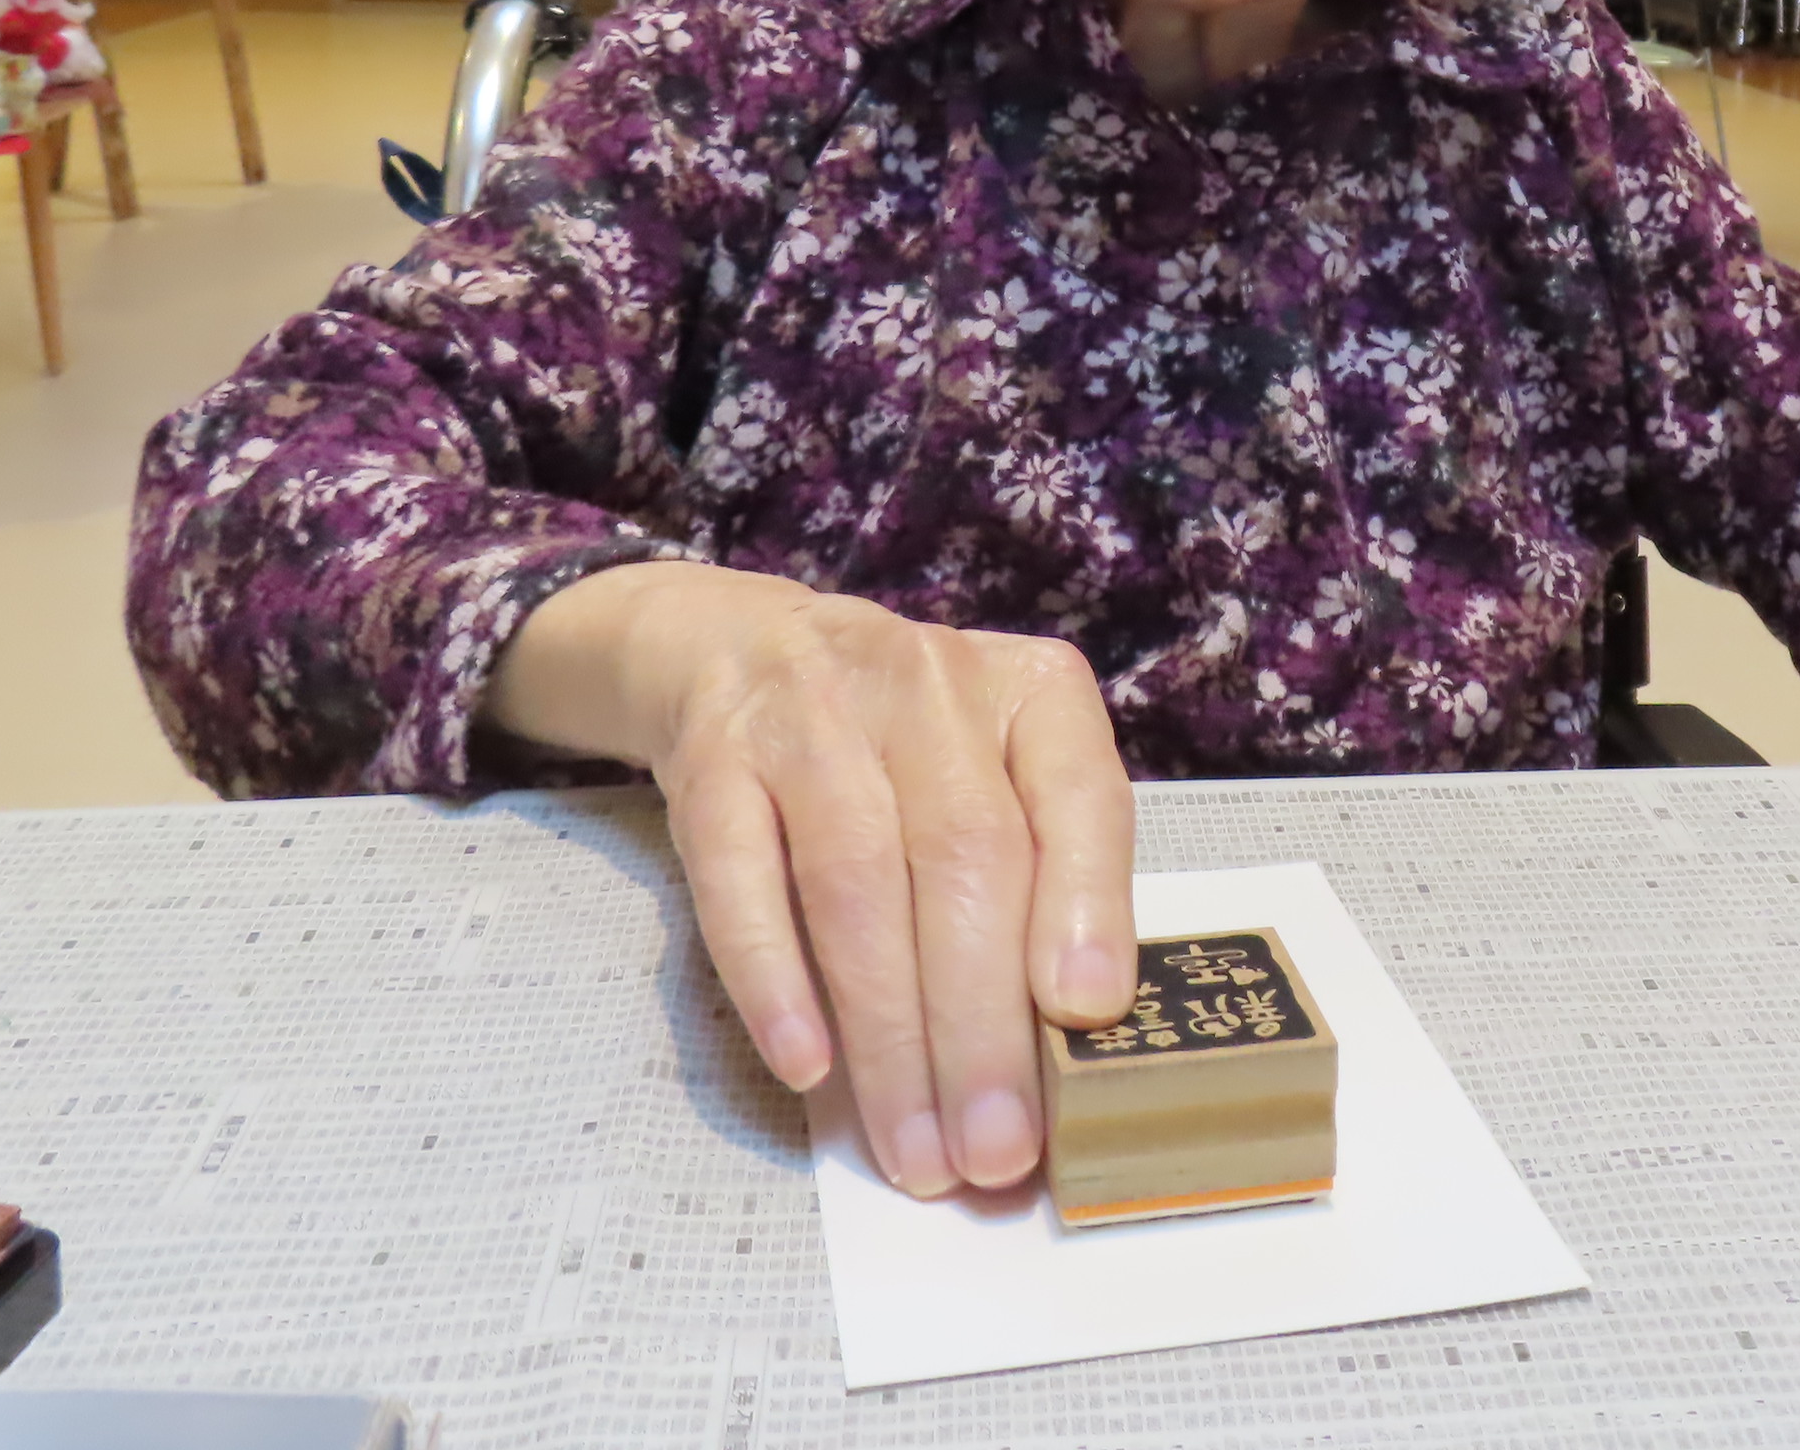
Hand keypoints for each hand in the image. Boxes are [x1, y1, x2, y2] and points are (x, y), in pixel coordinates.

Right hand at [488, 562, 1135, 1197]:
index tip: (1086, 1016)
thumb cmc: (904, 752)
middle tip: (993, 1153)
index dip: (1086, 903)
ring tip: (913, 1151)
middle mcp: (926, 685)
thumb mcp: (996, 778)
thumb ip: (1040, 883)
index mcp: (1027, 692)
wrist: (738, 648)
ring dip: (889, 1034)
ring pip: (857, 883)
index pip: (1077, 791)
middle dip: (981, 1025)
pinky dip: (775, 980)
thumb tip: (1067, 1046)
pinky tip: (806, 1067)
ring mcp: (811, 712)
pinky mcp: (713, 759)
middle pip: (964, 860)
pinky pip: (741, 878)